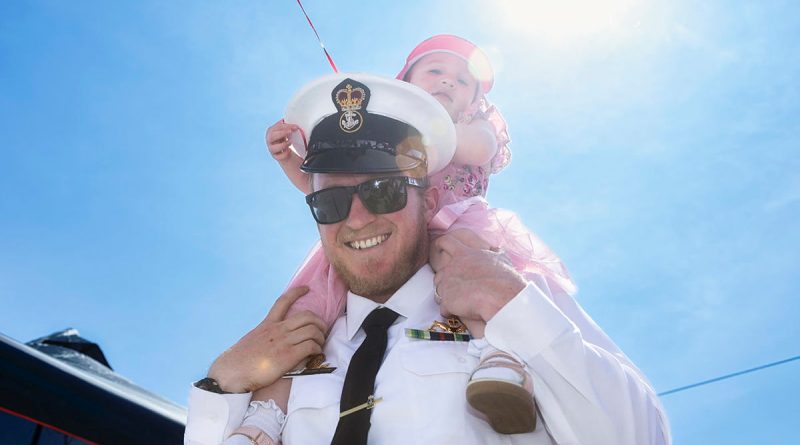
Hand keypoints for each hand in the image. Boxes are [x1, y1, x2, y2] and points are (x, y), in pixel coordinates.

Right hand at [207, 286, 325, 392]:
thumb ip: (265, 337)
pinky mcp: (287, 355)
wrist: (232, 372)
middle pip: (307, 316)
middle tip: (322, 330)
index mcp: (267, 324)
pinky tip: (316, 354)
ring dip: (320, 337)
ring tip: (320, 344)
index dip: (297, 292)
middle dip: (319, 322)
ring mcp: (283, 342)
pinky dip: (317, 349)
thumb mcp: (252, 340)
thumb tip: (273, 342)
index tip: (306, 288)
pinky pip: (311, 346)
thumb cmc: (240, 361)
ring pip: (312, 330)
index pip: (283, 301)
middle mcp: (277, 330)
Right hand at [266, 119, 299, 161]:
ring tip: (290, 142)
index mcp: (271, 132)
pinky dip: (285, 154)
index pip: (277, 127)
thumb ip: (288, 127)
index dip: (286, 126)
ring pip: (274, 148)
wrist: (284, 151)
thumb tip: (296, 122)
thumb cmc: (284, 138)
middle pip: (272, 136)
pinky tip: (289, 151)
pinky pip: (279, 156)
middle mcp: (269, 140)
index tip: (295, 126)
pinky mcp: (275, 156)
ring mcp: (272, 149)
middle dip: (282, 133)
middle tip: (291, 131)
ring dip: (283, 144)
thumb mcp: (285, 131)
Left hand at [432, 229, 525, 323]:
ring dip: (447, 296)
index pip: (446, 242)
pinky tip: (461, 312)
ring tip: (462, 302)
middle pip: (440, 273)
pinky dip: (450, 311)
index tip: (438, 247)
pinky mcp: (446, 300)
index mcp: (463, 254)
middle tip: (459, 290)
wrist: (500, 297)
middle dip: (446, 282)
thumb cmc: (504, 278)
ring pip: (439, 290)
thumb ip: (495, 253)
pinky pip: (444, 307)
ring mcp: (446, 283)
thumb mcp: (502, 259)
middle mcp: (451, 267)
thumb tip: (495, 250)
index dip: (440, 244)